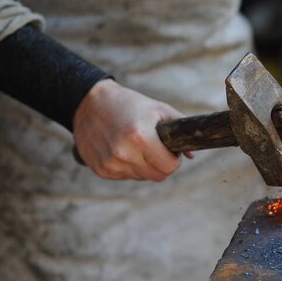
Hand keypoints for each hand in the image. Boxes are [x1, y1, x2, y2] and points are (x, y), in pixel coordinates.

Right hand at [72, 79, 190, 180]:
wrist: (89, 103)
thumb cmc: (129, 104)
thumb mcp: (158, 109)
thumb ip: (179, 128)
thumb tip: (192, 154)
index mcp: (140, 137)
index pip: (169, 168)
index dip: (173, 159)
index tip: (168, 150)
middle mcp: (124, 154)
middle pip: (157, 176)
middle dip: (161, 164)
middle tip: (154, 148)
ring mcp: (110, 164)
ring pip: (141, 177)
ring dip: (143, 165)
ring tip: (135, 145)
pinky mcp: (101, 170)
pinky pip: (125, 176)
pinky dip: (128, 166)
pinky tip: (121, 149)